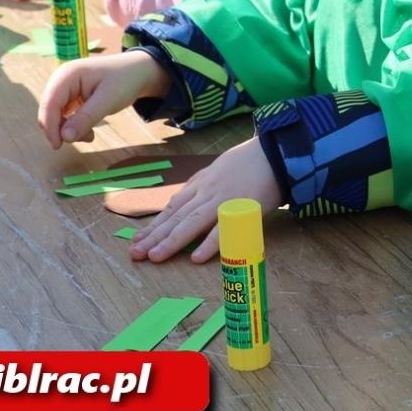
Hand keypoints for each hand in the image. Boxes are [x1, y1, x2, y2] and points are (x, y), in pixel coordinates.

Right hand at [36, 49, 168, 148]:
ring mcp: (65, 90)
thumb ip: (85, 119)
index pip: (49, 103)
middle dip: (62, 129)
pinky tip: (89, 132)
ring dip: (69, 130)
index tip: (57, 145)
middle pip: (49, 111)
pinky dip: (74, 127)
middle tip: (85, 138)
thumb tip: (64, 138)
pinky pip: (65, 117)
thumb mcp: (107, 100)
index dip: (49, 126)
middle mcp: (61, 81)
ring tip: (90, 135)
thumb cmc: (124, 81)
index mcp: (67, 75)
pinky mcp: (71, 99)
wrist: (138, 72)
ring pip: (56, 117)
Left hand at [130, 137, 281, 263]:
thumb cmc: (251, 161)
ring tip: (154, 257)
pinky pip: (223, 230)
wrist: (276, 152)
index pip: (173, 206)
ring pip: (192, 223)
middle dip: (154, 236)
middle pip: (176, 216)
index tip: (137, 239)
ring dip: (172, 241)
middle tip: (135, 254)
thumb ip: (203, 184)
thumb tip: (184, 199)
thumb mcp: (220, 168)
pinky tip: (196, 259)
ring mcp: (222, 200)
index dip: (155, 224)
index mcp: (202, 183)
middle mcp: (207, 192)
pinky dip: (209, 244)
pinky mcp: (241, 209)